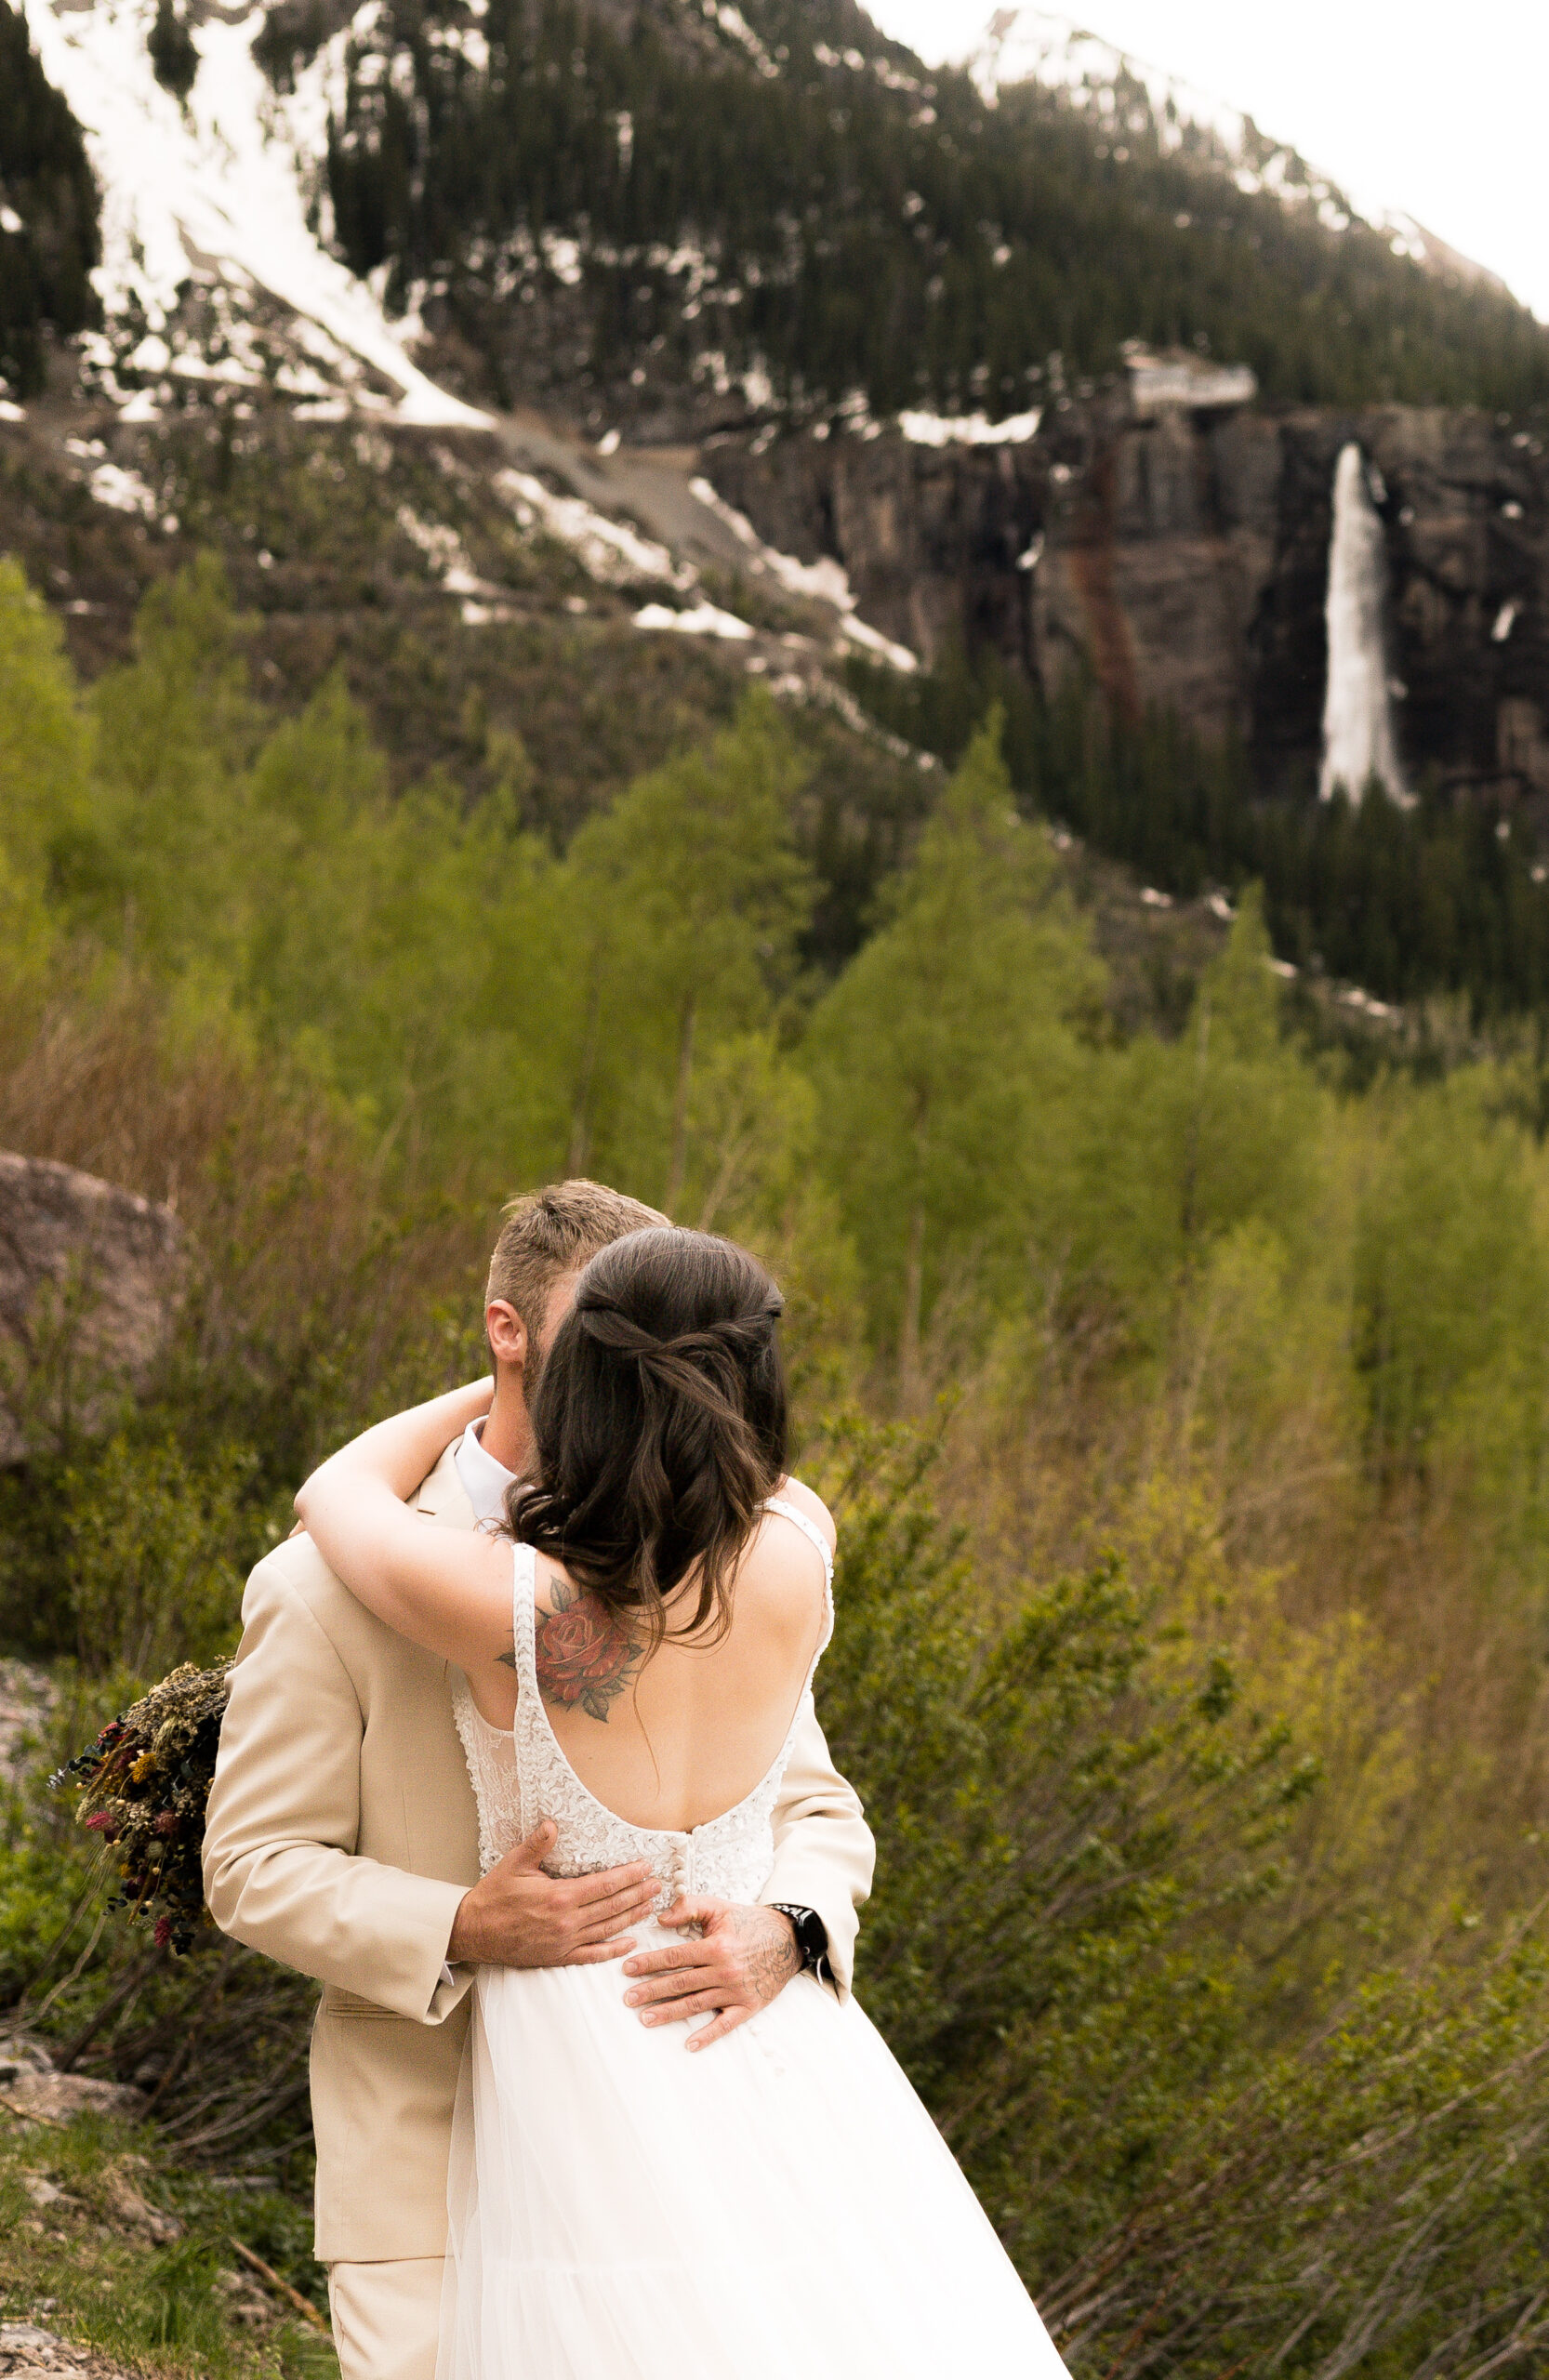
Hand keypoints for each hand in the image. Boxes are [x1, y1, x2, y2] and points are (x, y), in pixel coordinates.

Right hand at [447, 1821, 659, 1967]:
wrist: (474, 1931)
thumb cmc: (494, 1896)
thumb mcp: (515, 1864)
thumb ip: (537, 1844)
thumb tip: (553, 1824)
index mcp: (559, 1896)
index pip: (605, 1883)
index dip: (629, 1875)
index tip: (645, 1867)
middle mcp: (567, 1921)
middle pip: (613, 1906)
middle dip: (638, 1893)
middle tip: (658, 1884)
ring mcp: (564, 1942)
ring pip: (608, 1929)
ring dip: (632, 1917)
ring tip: (650, 1905)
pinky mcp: (558, 1957)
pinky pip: (592, 1955)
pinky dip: (613, 1949)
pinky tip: (630, 1942)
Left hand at [621, 1898, 799, 2049]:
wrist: (788, 1939)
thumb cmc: (748, 1922)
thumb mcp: (719, 1907)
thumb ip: (689, 1906)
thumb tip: (661, 1917)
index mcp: (716, 1946)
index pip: (675, 1957)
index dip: (649, 1962)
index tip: (627, 1969)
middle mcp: (725, 1970)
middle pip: (681, 1983)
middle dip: (651, 1991)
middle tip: (628, 1999)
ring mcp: (736, 1991)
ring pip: (696, 2004)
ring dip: (669, 2013)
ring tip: (645, 2019)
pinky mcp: (749, 2006)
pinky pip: (726, 2024)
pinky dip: (708, 2035)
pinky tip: (689, 2044)